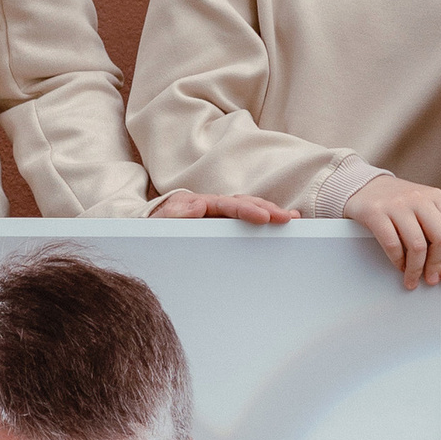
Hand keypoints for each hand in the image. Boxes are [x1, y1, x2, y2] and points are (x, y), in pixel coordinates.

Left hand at [150, 189, 298, 223]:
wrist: (147, 235)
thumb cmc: (153, 229)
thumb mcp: (157, 223)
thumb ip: (173, 214)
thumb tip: (198, 205)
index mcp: (200, 204)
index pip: (229, 205)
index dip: (247, 210)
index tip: (264, 217)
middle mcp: (213, 207)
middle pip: (245, 204)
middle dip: (267, 209)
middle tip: (287, 218)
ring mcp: (219, 216)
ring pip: (249, 210)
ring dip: (271, 213)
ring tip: (293, 219)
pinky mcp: (222, 227)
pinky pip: (245, 223)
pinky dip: (264, 222)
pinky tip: (283, 225)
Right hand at [343, 174, 440, 288]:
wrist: (363, 185)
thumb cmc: (395, 200)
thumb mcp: (422, 206)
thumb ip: (436, 228)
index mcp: (435, 197)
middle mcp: (419, 199)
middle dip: (436, 265)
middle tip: (431, 278)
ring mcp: (398, 205)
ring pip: (418, 245)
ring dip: (416, 269)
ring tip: (412, 278)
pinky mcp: (376, 212)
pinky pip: (392, 245)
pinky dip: (398, 261)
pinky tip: (399, 265)